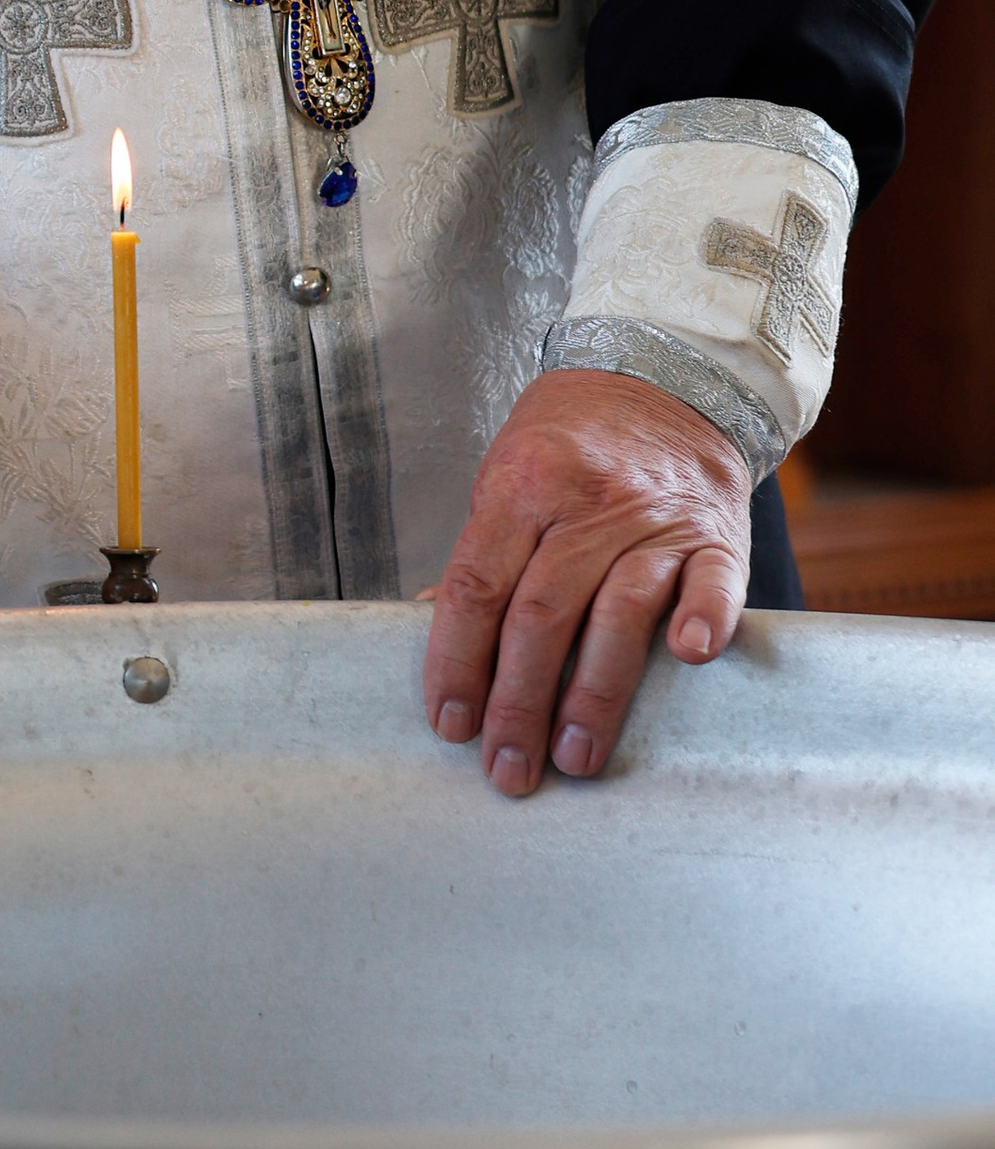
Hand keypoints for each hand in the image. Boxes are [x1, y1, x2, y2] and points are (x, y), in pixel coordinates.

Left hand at [422, 370, 752, 795]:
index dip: (457, 662)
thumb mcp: (508, 479)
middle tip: (507, 770)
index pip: (476, 588)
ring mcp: (655, 520)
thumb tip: (433, 625)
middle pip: (541, 615)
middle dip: (519, 704)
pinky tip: (686, 659)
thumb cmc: (573, 443)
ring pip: (619, 613)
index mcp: (520, 488)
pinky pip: (713, 582)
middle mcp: (586, 504)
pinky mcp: (715, 535)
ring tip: (575, 758)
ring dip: (595, 696)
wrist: (666, 378)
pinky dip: (701, 619)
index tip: (449, 724)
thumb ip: (483, 555)